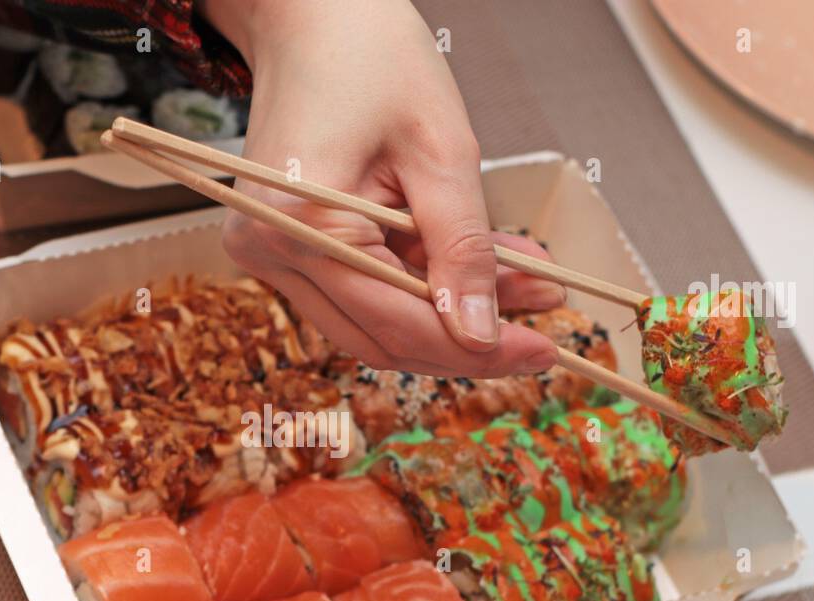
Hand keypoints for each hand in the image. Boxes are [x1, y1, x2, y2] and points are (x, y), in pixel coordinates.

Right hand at [200, 0, 565, 376]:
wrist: (312, 16)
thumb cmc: (375, 59)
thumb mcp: (441, 150)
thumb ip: (463, 250)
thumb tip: (483, 337)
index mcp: (301, 223)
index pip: (396, 323)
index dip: (476, 350)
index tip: (544, 354)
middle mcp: (269, 252)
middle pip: (380, 339)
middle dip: (464, 342)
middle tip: (540, 331)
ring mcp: (268, 255)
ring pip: (370, 325)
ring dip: (446, 318)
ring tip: (522, 285)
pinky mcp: (281, 250)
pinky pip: (356, 295)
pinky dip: (416, 292)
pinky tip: (472, 270)